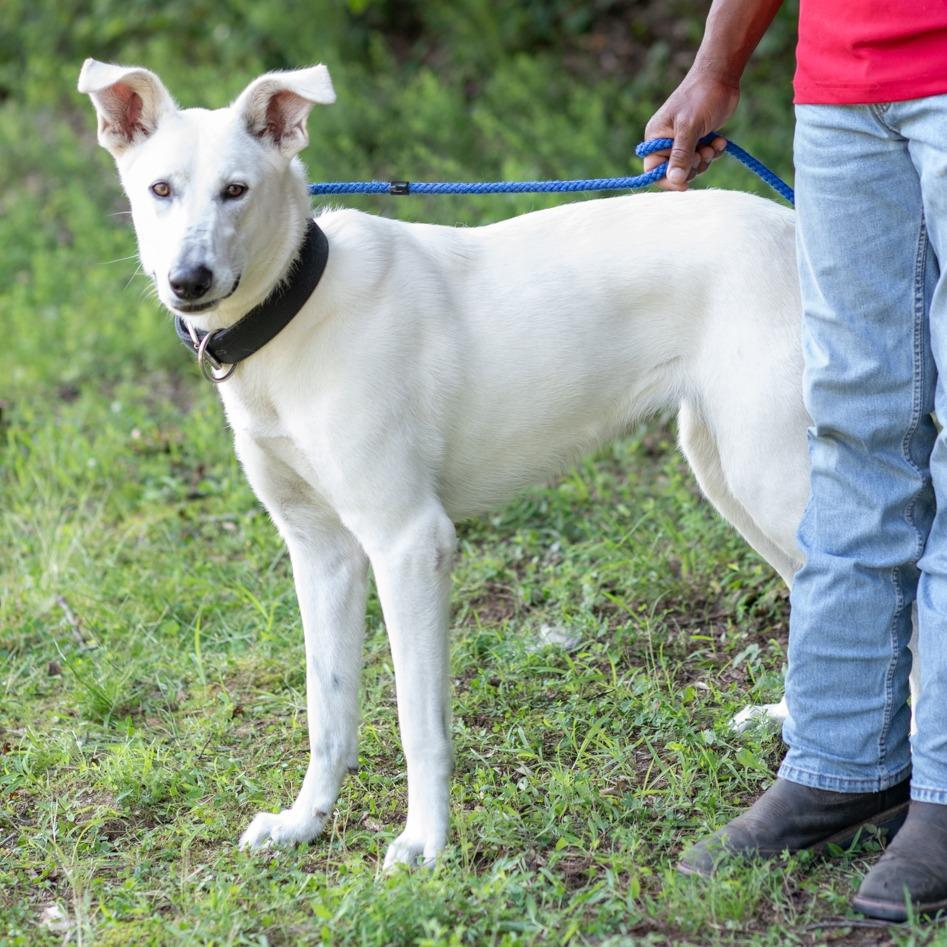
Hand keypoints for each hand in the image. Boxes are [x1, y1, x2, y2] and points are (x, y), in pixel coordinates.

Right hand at [642, 70, 739, 189]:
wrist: (721, 76)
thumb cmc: (700, 97)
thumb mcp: (689, 127)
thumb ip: (681, 155)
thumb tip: (675, 181)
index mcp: (655, 138)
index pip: (654, 170)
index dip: (667, 180)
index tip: (685, 185)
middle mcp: (666, 142)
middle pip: (675, 172)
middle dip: (691, 167)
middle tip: (702, 153)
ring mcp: (683, 141)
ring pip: (691, 167)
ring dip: (705, 159)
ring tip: (712, 144)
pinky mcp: (699, 139)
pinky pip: (704, 157)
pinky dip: (713, 152)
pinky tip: (720, 140)